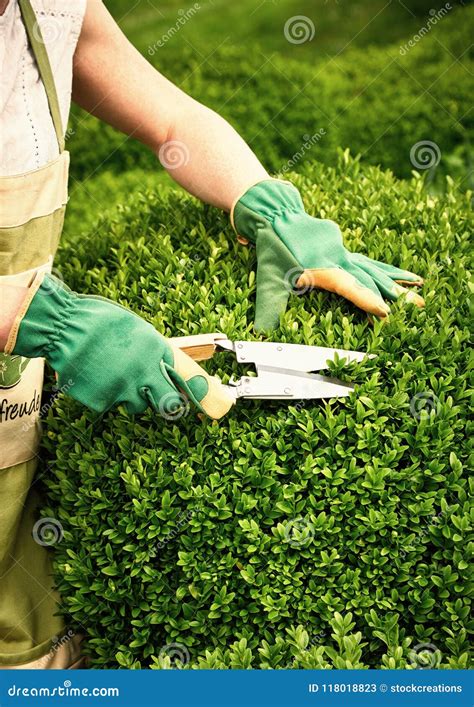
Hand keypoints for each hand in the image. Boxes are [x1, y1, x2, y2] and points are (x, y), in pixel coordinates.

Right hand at [5, 273, 233, 418]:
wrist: (65, 327)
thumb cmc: (102, 322)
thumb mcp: (140, 332)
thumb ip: (158, 353)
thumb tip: (176, 367)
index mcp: (158, 351)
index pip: (191, 381)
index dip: (207, 396)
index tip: (222, 406)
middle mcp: (145, 373)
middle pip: (170, 405)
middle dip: (170, 404)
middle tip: (164, 397)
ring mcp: (123, 390)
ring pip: (138, 405)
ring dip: (133, 395)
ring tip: (117, 372)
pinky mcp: (103, 401)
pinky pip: (112, 404)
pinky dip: (107, 395)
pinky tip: (98, 376)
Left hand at [231, 179, 423, 330]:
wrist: (277, 215)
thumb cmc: (272, 249)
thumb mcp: (268, 279)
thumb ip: (268, 305)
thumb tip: (260, 331)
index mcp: (323, 267)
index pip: (349, 286)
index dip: (367, 299)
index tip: (386, 312)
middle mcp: (338, 259)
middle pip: (372, 278)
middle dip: (396, 294)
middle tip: (418, 307)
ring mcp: (344, 253)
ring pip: (376, 269)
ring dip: (399, 281)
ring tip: (422, 289)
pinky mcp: (344, 250)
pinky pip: (371, 263)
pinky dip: (388, 271)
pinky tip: (406, 277)